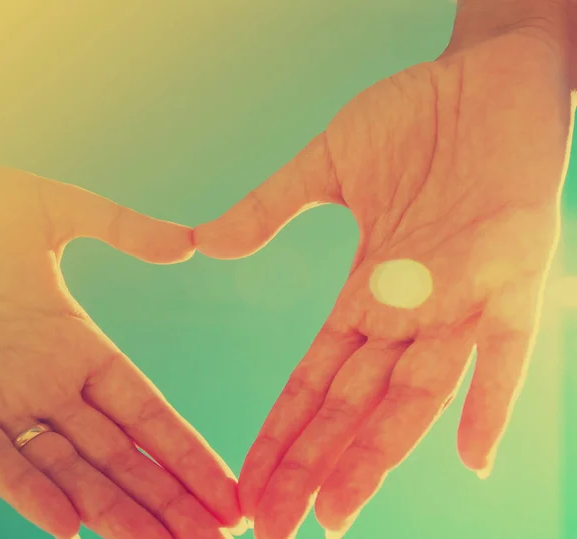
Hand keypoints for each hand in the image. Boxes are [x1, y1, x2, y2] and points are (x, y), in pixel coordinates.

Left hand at [0, 163, 243, 538]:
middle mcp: (46, 388)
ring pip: (69, 472)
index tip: (228, 491)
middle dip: (169, 502)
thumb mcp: (51, 209)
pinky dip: (32, 491)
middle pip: (120, 457)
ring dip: (117, 512)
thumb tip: (190, 246)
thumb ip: (121, 227)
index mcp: (75, 347)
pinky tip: (71, 524)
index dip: (187, 454)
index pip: (146, 414)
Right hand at [194, 27, 573, 538]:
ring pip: (414, 391)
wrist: (486, 72)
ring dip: (377, 451)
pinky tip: (469, 458)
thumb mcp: (331, 163)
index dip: (284, 429)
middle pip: (355, 402)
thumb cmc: (415, 113)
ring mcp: (461, 296)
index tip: (253, 476)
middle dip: (314, 462)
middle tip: (277, 521)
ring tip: (338, 507)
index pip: (317, 377)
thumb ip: (273, 205)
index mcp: (369, 290)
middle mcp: (411, 309)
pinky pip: (505, 349)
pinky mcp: (513, 272)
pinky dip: (490, 402)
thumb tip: (207, 243)